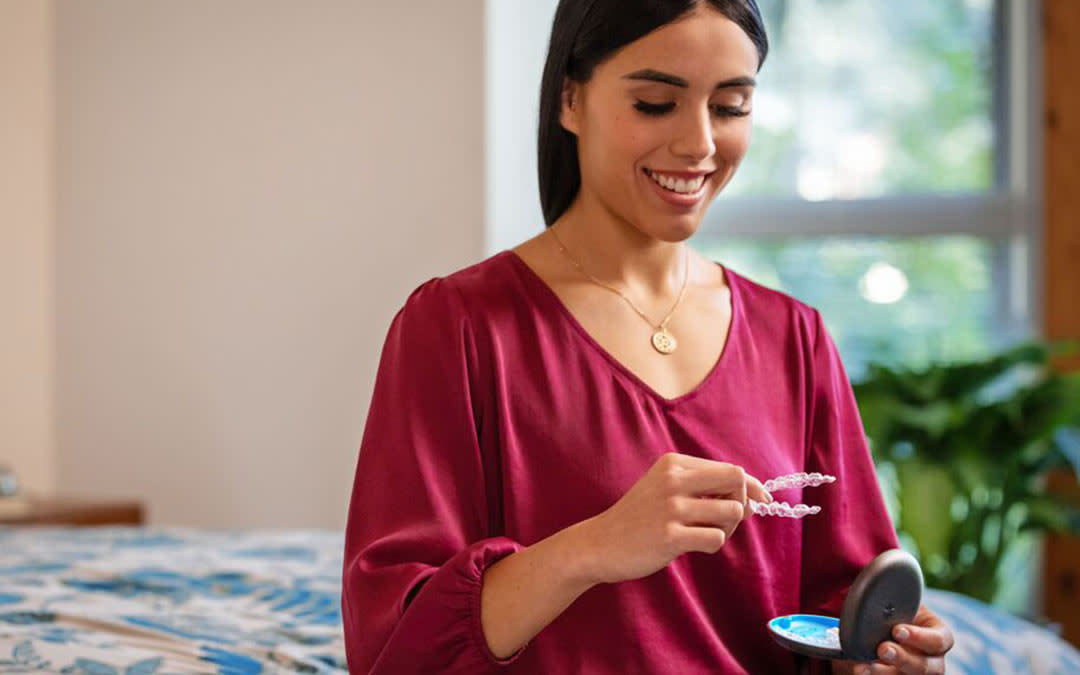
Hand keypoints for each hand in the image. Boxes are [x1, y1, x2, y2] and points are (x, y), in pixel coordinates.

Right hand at [579, 452, 770, 584]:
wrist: (599, 543)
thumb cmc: (639, 518)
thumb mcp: (665, 489)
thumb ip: (704, 488)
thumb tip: (754, 497)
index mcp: (673, 463)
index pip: (730, 469)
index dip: (750, 487)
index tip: (760, 500)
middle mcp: (673, 480)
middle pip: (737, 483)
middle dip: (742, 504)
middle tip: (725, 521)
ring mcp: (671, 507)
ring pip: (732, 513)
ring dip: (728, 529)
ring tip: (705, 534)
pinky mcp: (670, 536)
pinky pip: (716, 538)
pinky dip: (712, 544)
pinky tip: (692, 545)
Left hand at [831, 604, 953, 673]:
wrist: (882, 627)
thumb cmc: (897, 613)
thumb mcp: (903, 604)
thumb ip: (897, 601)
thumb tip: (877, 582)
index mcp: (938, 636)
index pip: (939, 640)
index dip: (920, 637)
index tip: (897, 630)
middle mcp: (932, 660)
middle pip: (925, 667)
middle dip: (903, 659)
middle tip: (882, 649)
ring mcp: (914, 673)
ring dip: (885, 673)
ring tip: (865, 666)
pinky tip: (859, 669)